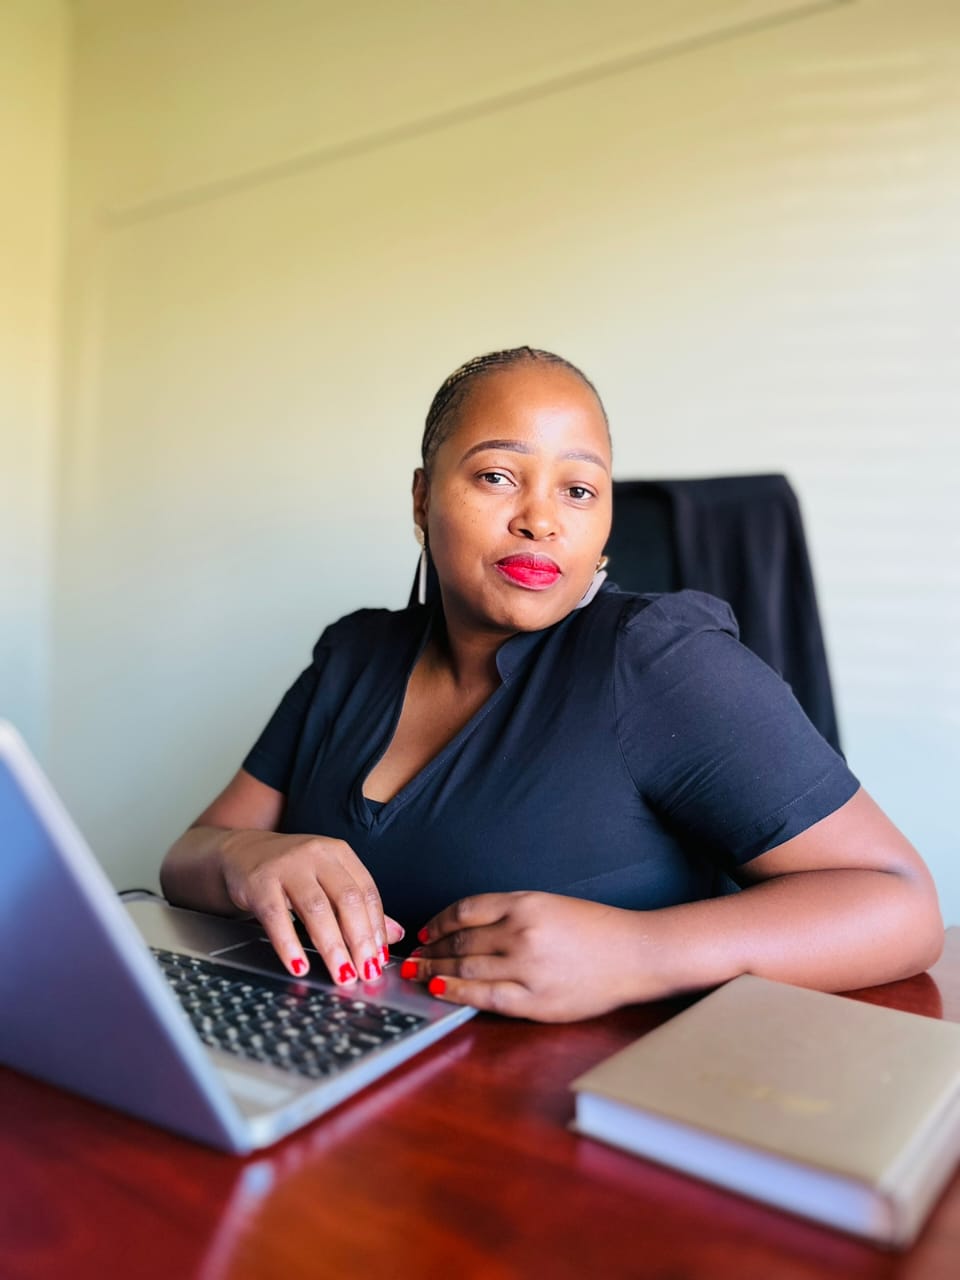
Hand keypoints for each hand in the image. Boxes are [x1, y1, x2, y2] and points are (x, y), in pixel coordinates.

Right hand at [217, 829, 403, 984]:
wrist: (243, 852)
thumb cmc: (293, 872)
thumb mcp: (328, 880)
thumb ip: (360, 906)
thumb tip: (396, 935)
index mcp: (339, 854)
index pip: (367, 892)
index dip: (377, 928)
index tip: (381, 958)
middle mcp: (316, 855)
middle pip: (346, 900)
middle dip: (360, 940)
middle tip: (366, 972)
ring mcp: (287, 867)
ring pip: (316, 909)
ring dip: (332, 947)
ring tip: (342, 974)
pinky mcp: (260, 882)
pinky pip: (277, 917)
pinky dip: (290, 944)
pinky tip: (300, 966)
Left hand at [402, 891, 648, 1021]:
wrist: (636, 953)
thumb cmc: (596, 928)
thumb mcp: (550, 905)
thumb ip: (511, 913)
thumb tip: (467, 928)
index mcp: (526, 904)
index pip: (466, 911)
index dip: (439, 922)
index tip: (427, 932)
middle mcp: (523, 933)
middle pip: (461, 941)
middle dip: (432, 950)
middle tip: (412, 957)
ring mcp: (528, 968)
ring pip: (467, 967)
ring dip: (436, 970)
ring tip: (418, 974)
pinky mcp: (536, 1000)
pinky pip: (485, 996)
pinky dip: (457, 992)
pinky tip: (440, 991)